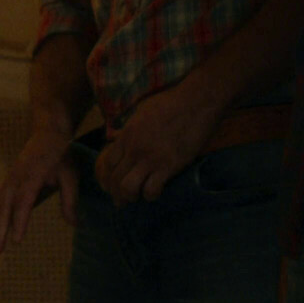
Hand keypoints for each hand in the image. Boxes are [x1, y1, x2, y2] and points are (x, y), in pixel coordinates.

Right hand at [0, 126, 78, 252]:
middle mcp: (15, 181)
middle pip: (3, 207)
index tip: (16, 240)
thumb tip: (74, 224)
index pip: (23, 203)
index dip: (19, 222)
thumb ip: (70, 200)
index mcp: (31, 178)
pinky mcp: (6, 183)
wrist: (47, 135)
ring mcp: (8, 181)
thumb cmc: (60, 156)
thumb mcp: (70, 176)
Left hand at [94, 85, 216, 204]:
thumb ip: (130, 128)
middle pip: (114, 178)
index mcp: (126, 136)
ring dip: (130, 196)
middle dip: (116, 192)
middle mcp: (134, 149)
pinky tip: (155, 193)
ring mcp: (150, 158)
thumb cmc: (171, 103)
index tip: (111, 184)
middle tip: (122, 200)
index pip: (107, 163)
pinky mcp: (169, 166)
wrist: (196, 102)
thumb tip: (120, 136)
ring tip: (137, 198)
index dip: (107, 177)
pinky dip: (151, 195)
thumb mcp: (141, 112)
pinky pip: (152, 189)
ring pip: (128, 188)